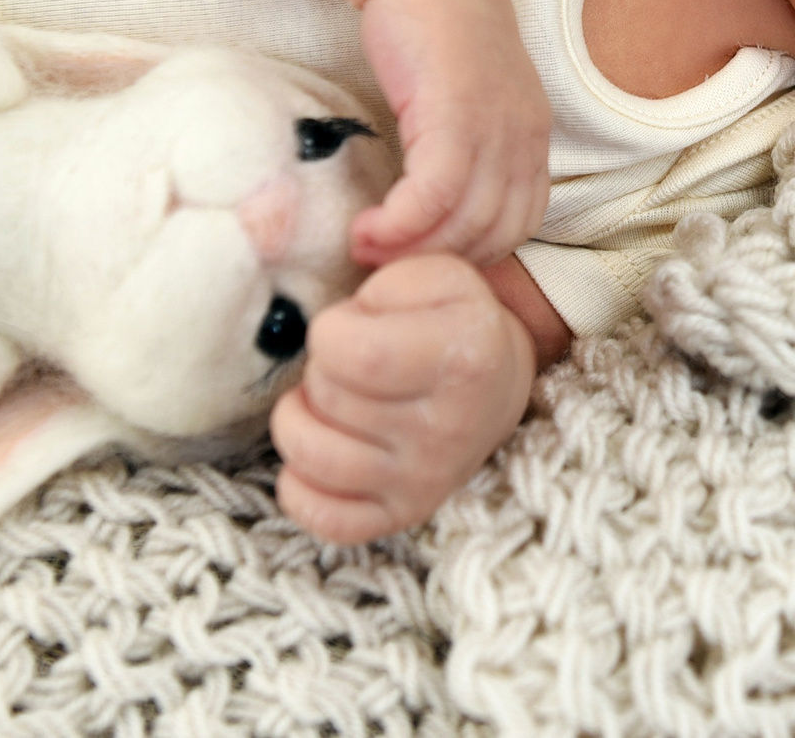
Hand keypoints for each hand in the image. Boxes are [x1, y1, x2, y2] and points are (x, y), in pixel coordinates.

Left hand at [272, 254, 534, 542]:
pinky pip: (323, 517)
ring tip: (325, 403)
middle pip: (327, 399)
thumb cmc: (453, 323)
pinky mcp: (402, 514)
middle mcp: (447, 429)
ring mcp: (424, 480)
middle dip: (320, 370)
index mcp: (462, 358)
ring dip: (299, 422)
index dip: (329, 332)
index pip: (354, 354)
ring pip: (312, 458)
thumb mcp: (439, 276)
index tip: (349, 327)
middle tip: (350, 364)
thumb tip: (335, 331)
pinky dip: (299, 488)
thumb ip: (386, 283)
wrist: (496, 384)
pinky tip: (316, 455)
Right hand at [350, 0, 550, 267]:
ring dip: (409, 251)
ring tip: (365, 251)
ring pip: (463, 223)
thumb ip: (465, 157)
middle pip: (491, 235)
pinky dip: (399, 225)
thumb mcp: (467, 107)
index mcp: (532, 142)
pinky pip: (433, 195)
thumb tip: (431, 219)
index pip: (517, 227)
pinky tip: (365, 228)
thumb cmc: (436, 39)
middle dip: (436, 263)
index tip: (420, 263)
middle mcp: (524, 140)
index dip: (469, 257)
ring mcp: (495, 128)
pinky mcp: (456, 114)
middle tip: (383, 269)